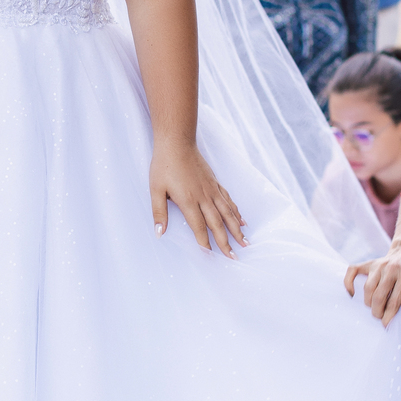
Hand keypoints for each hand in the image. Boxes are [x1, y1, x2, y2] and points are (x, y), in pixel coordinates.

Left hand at [151, 140, 245, 257]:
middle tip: (234, 258)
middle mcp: (204, 198)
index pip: (199, 228)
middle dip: (226, 243)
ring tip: (245, 243)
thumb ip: (159, 212)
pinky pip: (228, 200)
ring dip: (237, 230)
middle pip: (218, 224)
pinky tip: (242, 220)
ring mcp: (212, 190)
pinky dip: (236, 212)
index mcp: (189, 201)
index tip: (211, 258)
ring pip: (228, 213)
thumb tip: (160, 233)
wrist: (177, 142)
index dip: (205, 244)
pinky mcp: (215, 182)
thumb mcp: (155, 189)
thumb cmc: (164, 165)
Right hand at [344, 238, 400, 325]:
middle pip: (379, 296)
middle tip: (379, 316)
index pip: (394, 301)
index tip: (385, 325)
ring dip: (368, 302)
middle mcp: (391, 270)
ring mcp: (379, 265)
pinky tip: (352, 293)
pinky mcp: (369, 263)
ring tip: (372, 307)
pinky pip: (353, 271)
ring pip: (367, 288)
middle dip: (377, 312)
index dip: (388, 316)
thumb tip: (394, 314)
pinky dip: (348, 282)